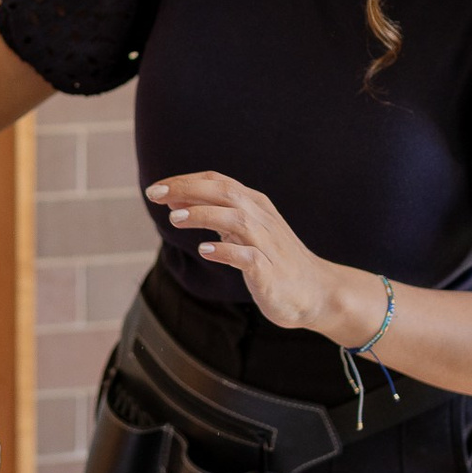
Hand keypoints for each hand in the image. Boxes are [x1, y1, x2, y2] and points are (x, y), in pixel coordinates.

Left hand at [147, 173, 379, 341]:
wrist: (316, 292)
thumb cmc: (275, 261)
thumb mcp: (243, 233)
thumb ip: (214, 216)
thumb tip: (176, 203)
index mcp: (255, 205)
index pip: (218, 182)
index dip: (185, 181)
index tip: (156, 188)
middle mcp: (262, 219)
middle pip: (224, 193)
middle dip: (188, 190)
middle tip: (155, 194)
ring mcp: (268, 244)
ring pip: (236, 219)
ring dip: (204, 215)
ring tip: (175, 219)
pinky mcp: (270, 271)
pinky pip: (248, 256)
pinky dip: (225, 251)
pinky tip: (205, 250)